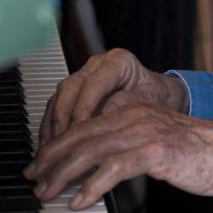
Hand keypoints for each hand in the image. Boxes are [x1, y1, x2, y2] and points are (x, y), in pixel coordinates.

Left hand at [25, 102, 212, 208]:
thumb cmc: (198, 152)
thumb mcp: (156, 143)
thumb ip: (128, 147)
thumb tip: (99, 166)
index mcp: (131, 111)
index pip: (83, 126)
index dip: (56, 145)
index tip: (39, 163)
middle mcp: (133, 116)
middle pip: (80, 136)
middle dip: (50, 159)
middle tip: (33, 178)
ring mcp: (142, 132)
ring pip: (90, 151)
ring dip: (63, 174)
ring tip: (48, 192)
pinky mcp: (153, 151)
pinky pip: (113, 169)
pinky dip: (92, 186)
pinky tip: (80, 200)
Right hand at [38, 48, 186, 146]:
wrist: (161, 98)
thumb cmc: (157, 99)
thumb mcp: (147, 103)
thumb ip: (123, 109)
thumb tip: (98, 123)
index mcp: (117, 62)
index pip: (92, 85)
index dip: (82, 110)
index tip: (78, 133)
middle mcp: (97, 65)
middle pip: (69, 89)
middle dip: (62, 119)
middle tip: (60, 145)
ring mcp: (84, 76)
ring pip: (59, 97)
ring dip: (52, 125)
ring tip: (51, 150)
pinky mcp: (76, 92)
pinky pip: (57, 106)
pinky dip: (52, 126)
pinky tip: (51, 146)